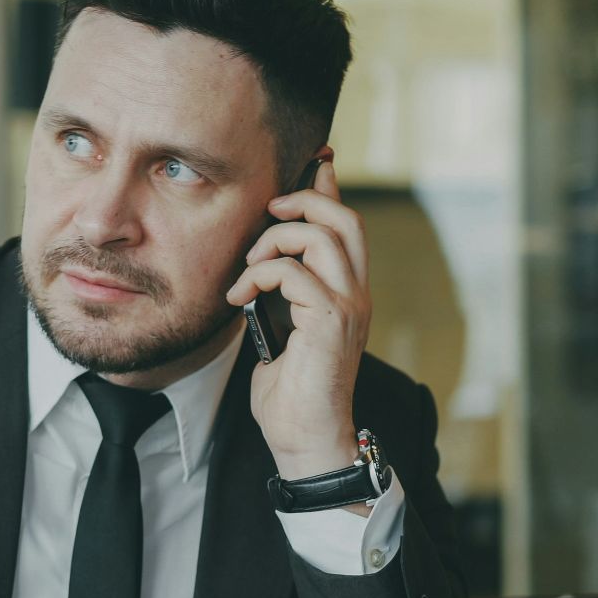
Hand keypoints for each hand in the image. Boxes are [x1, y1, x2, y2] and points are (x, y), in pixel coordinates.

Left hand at [226, 157, 370, 500]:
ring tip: (248, 267)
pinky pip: (294, 272)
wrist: (305, 437)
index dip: (328, 186)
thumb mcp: (283, 326)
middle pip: (343, 218)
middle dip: (302, 201)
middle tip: (268, 212)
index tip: (311, 159)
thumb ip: (283, 291)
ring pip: (323, 235)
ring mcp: (348, 306)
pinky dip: (260, 276)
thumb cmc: (291, 391)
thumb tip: (260, 259)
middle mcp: (357, 293)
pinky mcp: (331, 322)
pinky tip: (241, 299)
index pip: (346, 223)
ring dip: (275, 239)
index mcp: (348, 290)